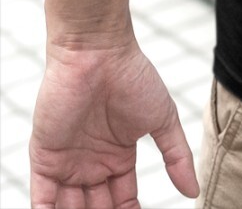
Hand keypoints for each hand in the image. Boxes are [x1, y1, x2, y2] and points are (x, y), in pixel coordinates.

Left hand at [30, 36, 198, 208]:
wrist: (97, 53)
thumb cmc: (133, 76)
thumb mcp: (163, 119)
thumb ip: (177, 156)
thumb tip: (194, 191)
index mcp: (118, 157)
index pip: (123, 201)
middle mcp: (91, 164)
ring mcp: (67, 164)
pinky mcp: (44, 160)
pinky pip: (42, 201)